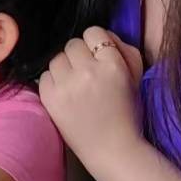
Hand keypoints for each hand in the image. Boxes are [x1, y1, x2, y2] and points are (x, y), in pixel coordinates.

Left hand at [39, 27, 146, 164]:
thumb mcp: (135, 77)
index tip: (97, 57)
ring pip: (56, 59)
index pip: (93, 32)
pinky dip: (53, 82)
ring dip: (64, 68)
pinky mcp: (50, 98)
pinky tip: (64, 94)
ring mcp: (66, 85)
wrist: (113, 149)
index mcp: (112, 65)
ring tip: (74, 84)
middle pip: (72, 44)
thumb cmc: (127, 112)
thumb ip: (123, 50)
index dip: (95, 44)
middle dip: (78, 56)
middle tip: (85, 72)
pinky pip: (44, 76)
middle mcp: (87, 71)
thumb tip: (103, 35)